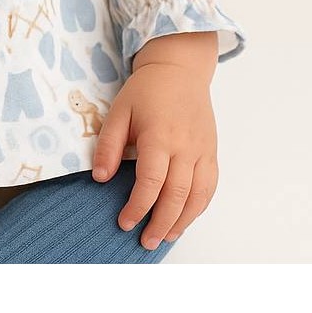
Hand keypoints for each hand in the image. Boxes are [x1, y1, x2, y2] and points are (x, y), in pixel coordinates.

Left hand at [90, 33, 218, 250]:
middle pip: (177, 195)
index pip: (151, 181)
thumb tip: (100, 178)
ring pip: (198, 196)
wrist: (180, 70)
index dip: (138, 206)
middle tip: (145, 242)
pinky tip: (185, 218)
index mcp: (160, 135)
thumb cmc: (146, 91)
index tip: (124, 222)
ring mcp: (203, 150)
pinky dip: (198, 207)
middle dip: (160, 223)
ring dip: (182, 221)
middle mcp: (186, 146)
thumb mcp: (119, 111)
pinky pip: (210, 187)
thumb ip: (109, 145)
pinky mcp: (211, 152)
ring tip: (165, 238)